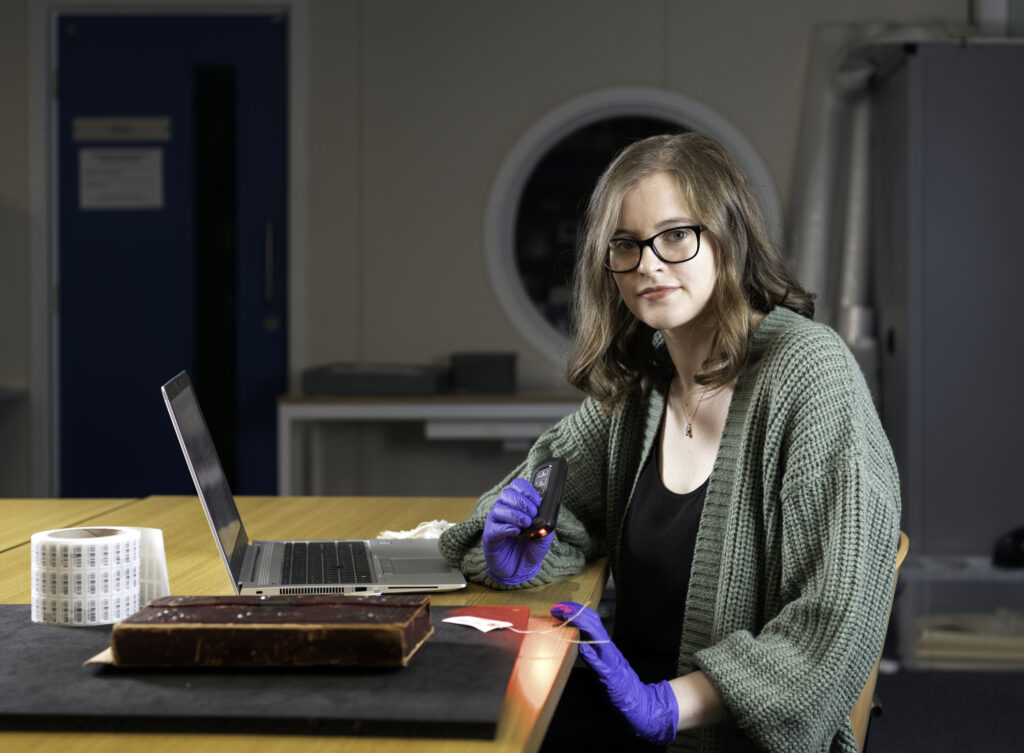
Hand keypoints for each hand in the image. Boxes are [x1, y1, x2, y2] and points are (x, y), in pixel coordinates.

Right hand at [482, 478, 553, 583]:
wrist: (521, 569)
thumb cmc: (530, 548)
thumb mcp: (544, 535)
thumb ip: (547, 523)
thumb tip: (552, 511)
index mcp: (517, 505)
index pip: (517, 486)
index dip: (527, 490)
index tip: (537, 500)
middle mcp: (504, 510)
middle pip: (507, 494)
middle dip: (522, 502)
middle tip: (532, 513)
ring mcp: (496, 522)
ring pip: (499, 508)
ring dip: (515, 514)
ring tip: (526, 524)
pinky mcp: (489, 536)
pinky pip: (494, 527)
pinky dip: (506, 528)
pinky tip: (516, 532)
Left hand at [551, 601, 678, 744]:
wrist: (635, 700)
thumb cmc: (616, 681)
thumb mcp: (602, 660)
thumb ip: (591, 648)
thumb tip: (576, 638)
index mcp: (604, 644)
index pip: (591, 620)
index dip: (576, 610)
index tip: (561, 606)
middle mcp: (608, 648)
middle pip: (593, 623)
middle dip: (575, 612)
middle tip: (558, 607)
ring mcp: (609, 661)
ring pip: (597, 638)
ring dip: (581, 625)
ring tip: (567, 616)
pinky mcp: (609, 676)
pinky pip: (600, 664)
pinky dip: (592, 655)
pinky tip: (583, 647)